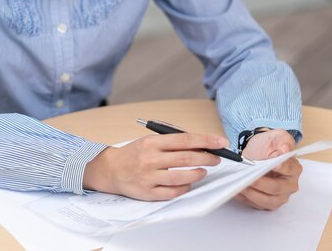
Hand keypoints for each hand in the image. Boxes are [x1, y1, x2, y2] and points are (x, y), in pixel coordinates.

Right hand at [83, 133, 227, 200]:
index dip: (206, 141)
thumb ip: (172, 142)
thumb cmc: (134, 153)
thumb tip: (200, 145)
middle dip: (207, 158)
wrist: (111, 169)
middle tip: (217, 159)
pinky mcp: (147, 192)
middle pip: (186, 158)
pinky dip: (185, 188)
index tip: (221, 142)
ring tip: (204, 171)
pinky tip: (189, 183)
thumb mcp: (150, 140)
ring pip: (181, 177)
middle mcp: (150, 159)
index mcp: (152, 142)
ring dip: (197, 174)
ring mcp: (149, 177)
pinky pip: (172, 192)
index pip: (185, 139)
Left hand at [235, 128, 301, 210]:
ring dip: (251, 194)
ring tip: (239, 185)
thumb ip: (284, 141)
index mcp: (294, 169)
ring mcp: (278, 196)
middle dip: (260, 183)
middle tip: (247, 177)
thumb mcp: (278, 137)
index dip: (280, 168)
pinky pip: (256, 204)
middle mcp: (289, 185)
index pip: (288, 170)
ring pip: (266, 200)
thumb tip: (285, 150)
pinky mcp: (266, 203)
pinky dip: (245, 199)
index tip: (271, 165)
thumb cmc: (269, 146)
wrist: (257, 152)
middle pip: (276, 188)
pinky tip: (236, 191)